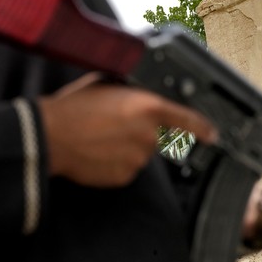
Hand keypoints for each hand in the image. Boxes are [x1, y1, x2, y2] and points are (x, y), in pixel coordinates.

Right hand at [38, 73, 217, 186]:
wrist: (49, 136)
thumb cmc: (75, 107)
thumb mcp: (108, 85)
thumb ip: (135, 92)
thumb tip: (144, 94)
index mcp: (148, 108)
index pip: (186, 119)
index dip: (203, 128)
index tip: (212, 135)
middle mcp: (148, 135)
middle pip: (156, 137)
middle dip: (139, 132)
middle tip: (113, 125)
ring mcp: (138, 159)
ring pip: (140, 154)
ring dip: (126, 147)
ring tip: (100, 138)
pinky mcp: (125, 176)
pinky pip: (127, 169)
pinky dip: (116, 163)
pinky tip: (98, 153)